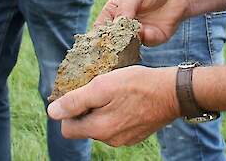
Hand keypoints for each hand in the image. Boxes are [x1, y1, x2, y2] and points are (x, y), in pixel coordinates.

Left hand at [48, 65, 179, 146]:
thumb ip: (76, 101)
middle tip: (98, 87)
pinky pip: (116, 125)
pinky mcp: (135, 135)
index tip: (79, 93)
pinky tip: (126, 99)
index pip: (67, 129)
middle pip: (84, 127)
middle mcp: (109, 140)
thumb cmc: (137, 84)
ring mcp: (124, 139)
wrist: (173, 93)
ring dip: (102, 110)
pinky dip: (116, 113)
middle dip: (86, 109)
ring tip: (114, 91)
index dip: (68, 110)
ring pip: (101, 125)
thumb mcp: (102, 86)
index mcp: (98, 129)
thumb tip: (52, 112)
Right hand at [95, 0, 190, 46]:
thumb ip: (124, 7)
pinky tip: (145, 30)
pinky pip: (146, 42)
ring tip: (130, 33)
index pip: (101, 27)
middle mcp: (124, 25)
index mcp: (114, 12)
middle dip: (112, 44)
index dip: (98, 35)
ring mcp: (138, 33)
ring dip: (129, 41)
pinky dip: (145, 37)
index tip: (96, 41)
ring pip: (128, 44)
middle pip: (113, 40)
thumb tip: (116, 25)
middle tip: (111, 44)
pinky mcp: (153, 38)